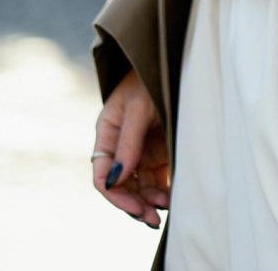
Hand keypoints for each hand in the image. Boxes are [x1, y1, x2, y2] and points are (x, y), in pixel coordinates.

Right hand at [93, 66, 169, 229]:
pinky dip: (163, 190)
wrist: (172, 60)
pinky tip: (174, 197)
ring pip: (140, 186)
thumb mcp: (137, 107)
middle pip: (122, 186)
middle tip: (153, 218)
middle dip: (135, 205)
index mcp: (107, 134)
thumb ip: (129, 141)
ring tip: (167, 207)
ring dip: (150, 200)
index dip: (117, 197)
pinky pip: (157, 178)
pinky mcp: (159, 150)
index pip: (103, 175)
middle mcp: (121, 146)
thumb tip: (117, 179)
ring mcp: (140, 150)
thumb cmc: (149, 78)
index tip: (136, 208)